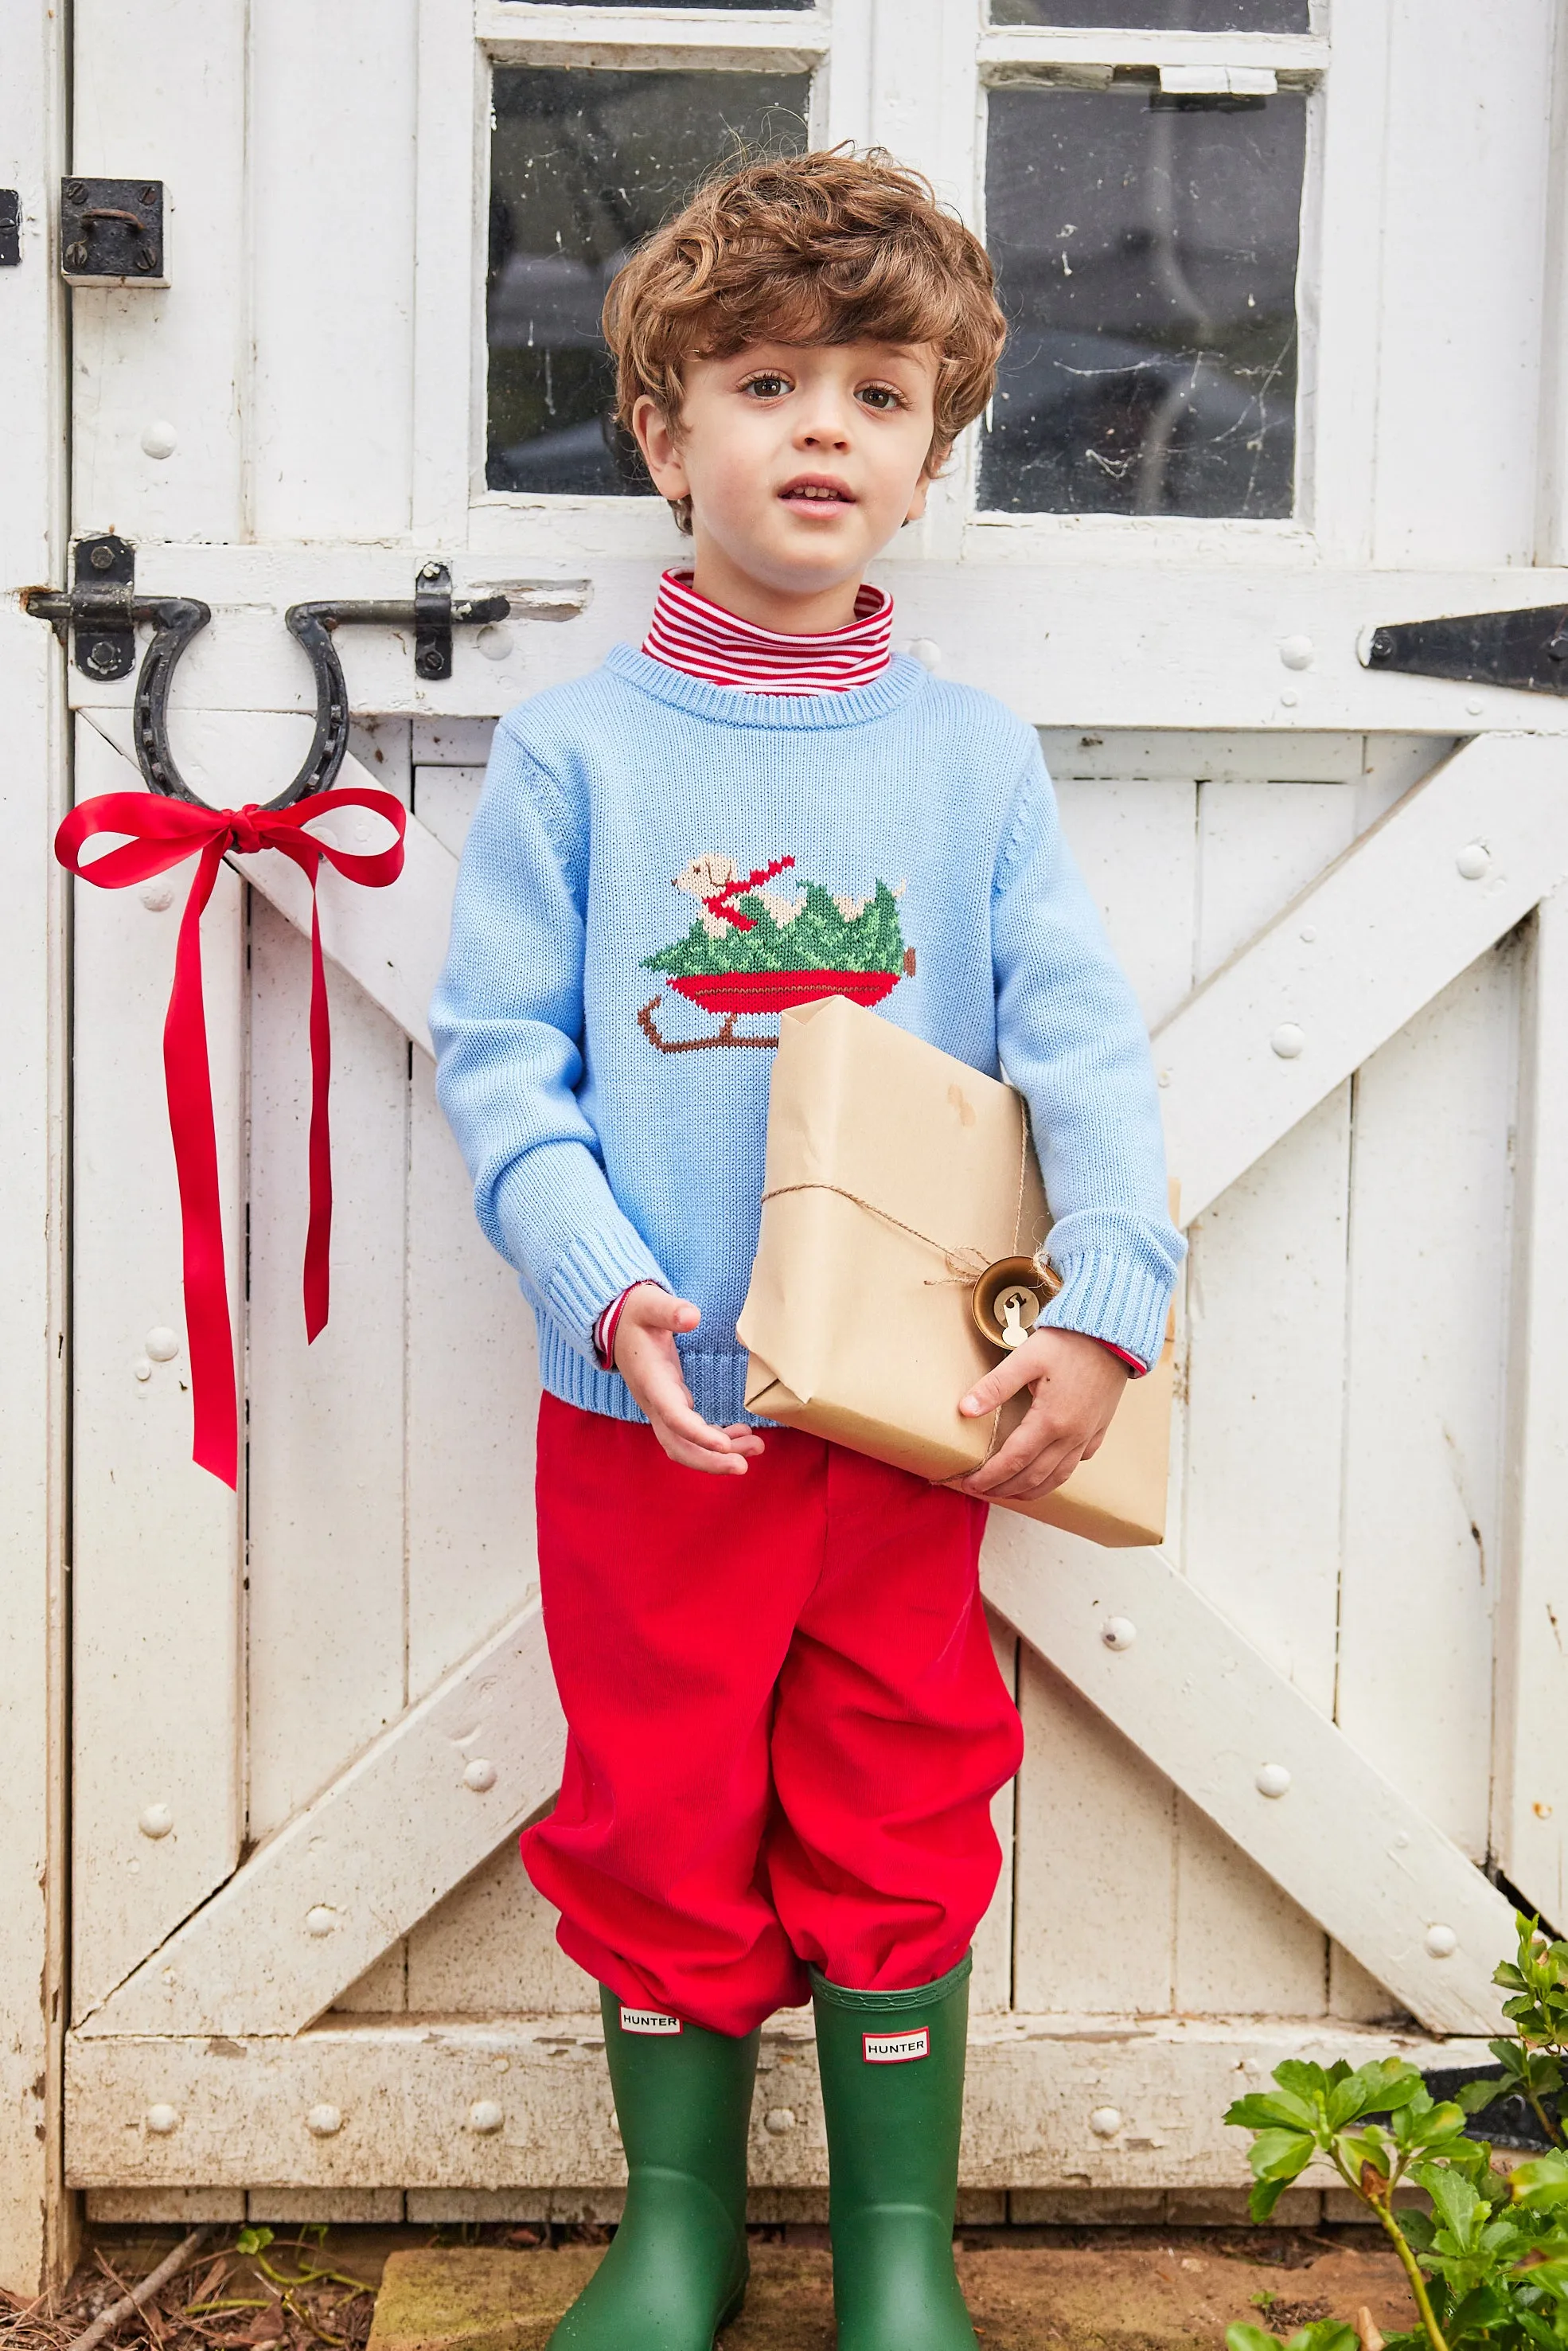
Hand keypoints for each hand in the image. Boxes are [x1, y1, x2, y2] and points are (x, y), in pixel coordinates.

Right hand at [612, 1285, 765, 1476]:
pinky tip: (741, 1436)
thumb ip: (670, 1311)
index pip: (673, 1416)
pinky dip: (716, 1440)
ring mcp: (660, 1408)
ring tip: (755, 1447)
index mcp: (651, 1380)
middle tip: (744, 1465)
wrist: (616, 1324)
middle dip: (709, 1461)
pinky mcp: (669, 1406)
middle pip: (677, 1445)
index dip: (698, 1435)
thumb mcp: (650, 1304)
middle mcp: (653, 1402)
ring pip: (685, 1446)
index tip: (726, 1446)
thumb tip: (692, 1317)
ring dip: (718, 1455)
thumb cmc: (636, 1313)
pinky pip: (691, 1435)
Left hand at [954, 1326, 1129, 1501]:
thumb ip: (995, 1386)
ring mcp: (1087, 1435)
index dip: (988, 1477)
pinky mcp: (1098, 1429)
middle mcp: (1071, 1436)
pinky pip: (1076, 1462)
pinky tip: (1046, 1473)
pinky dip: (1057, 1475)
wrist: (1113, 1333)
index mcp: (1050, 1421)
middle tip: (981, 1490)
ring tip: (1008, 1492)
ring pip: (1058, 1477)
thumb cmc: (1068, 1342)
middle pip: (1033, 1477)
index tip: (968, 1483)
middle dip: (1003, 1488)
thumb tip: (965, 1410)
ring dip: (1030, 1490)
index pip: (1013, 1461)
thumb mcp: (1026, 1357)